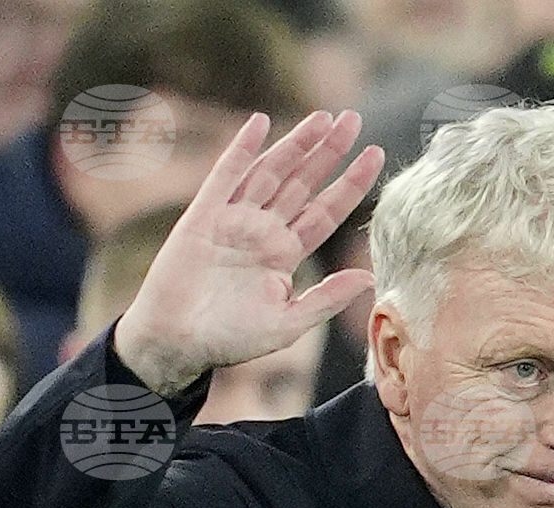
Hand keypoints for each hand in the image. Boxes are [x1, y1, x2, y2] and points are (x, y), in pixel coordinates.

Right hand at [112, 109, 381, 396]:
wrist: (176, 343)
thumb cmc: (229, 340)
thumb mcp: (286, 324)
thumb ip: (325, 299)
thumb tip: (369, 277)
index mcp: (285, 255)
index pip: (326, 212)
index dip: (351, 184)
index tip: (376, 154)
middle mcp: (263, 231)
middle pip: (303, 183)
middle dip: (328, 152)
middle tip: (354, 119)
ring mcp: (234, 220)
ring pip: (271, 172)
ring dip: (295, 144)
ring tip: (323, 118)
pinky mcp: (203, 216)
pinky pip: (226, 176)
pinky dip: (242, 149)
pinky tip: (260, 123)